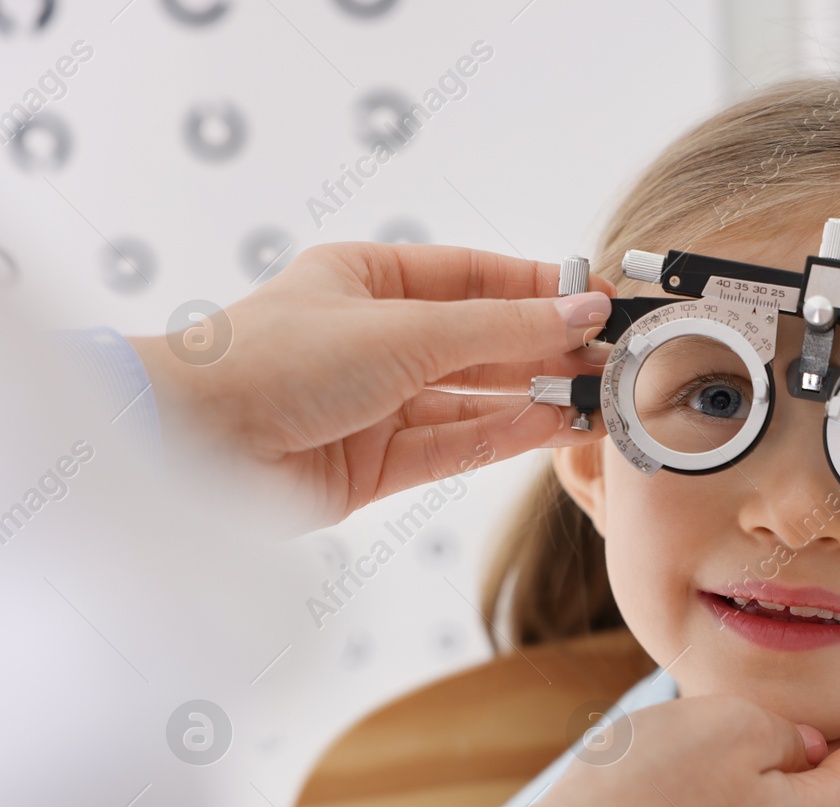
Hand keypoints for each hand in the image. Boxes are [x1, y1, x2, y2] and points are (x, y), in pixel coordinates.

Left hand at [128, 243, 612, 531]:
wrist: (193, 447)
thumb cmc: (272, 362)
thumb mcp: (404, 329)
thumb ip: (501, 328)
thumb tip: (581, 313)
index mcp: (367, 281)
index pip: (474, 277)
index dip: (538, 288)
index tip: (598, 300)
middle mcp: (375, 340)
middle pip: (481, 341)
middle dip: (546, 348)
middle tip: (612, 357)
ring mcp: (377, 404)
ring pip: (476, 397)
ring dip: (536, 397)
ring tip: (600, 397)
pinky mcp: (377, 464)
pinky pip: (458, 444)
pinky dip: (508, 436)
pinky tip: (557, 427)